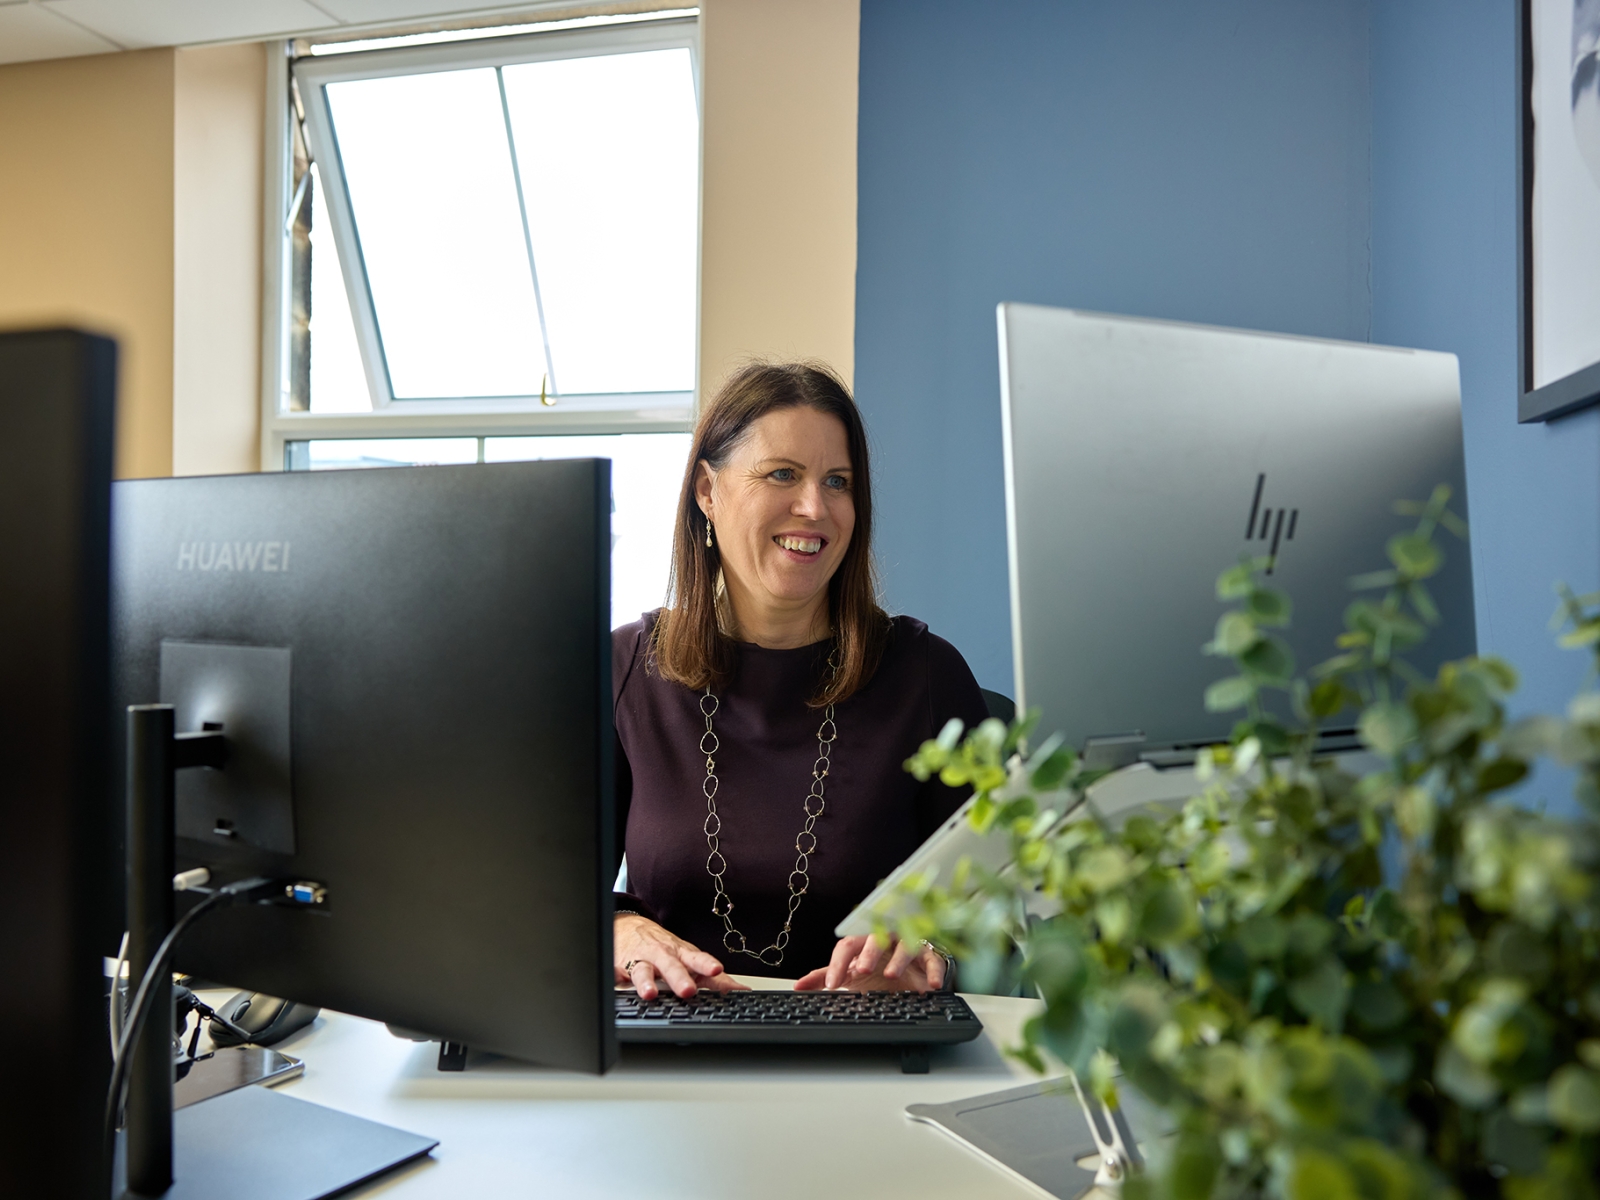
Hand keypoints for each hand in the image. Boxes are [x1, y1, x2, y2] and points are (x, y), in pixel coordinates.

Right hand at [614, 914, 748, 999]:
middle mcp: (662, 956)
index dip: (706, 964)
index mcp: (681, 954)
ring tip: (650, 993)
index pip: (697, 959)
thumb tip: (741, 992)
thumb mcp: (689, 959)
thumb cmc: (663, 947)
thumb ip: (715, 979)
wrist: (628, 927)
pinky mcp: (620, 968)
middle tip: (688, 990)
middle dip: (680, 978)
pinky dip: (614, 980)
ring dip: (646, 982)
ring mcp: (640, 961)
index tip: (717, 969)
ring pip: (642, 971)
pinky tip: (614, 984)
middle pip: (671, 966)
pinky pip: (615, 975)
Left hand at [793, 934, 945, 992]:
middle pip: (876, 937)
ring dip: (899, 958)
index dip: (838, 963)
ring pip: (904, 944)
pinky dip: (934, 971)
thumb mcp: (850, 974)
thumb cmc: (877, 967)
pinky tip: (932, 986)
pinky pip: (933, 959)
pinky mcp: (928, 955)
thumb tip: (798, 986)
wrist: (908, 971)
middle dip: (869, 951)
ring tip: (893, 974)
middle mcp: (885, 940)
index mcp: (863, 943)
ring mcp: (907, 945)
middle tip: (862, 968)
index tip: (833, 985)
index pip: (847, 945)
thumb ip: (825, 978)